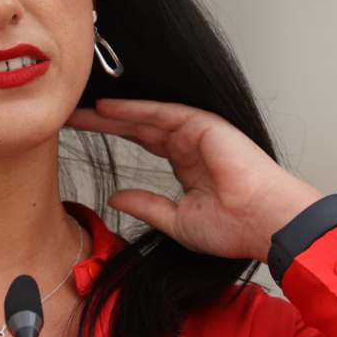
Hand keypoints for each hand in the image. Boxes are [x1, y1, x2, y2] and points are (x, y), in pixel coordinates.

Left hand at [65, 99, 323, 262]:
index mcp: (188, 167)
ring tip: (82, 110)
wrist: (264, 223)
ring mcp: (198, 132)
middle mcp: (191, 145)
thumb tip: (114, 198)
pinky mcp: (204, 124)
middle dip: (105, 121)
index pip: (143, 144)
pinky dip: (134, 110)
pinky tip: (109, 108)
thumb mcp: (176, 220)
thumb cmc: (233, 228)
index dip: (114, 136)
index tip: (85, 135)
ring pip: (146, 118)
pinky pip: (162, 113)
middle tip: (72, 116)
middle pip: (139, 127)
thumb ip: (146, 205)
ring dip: (113, 114)